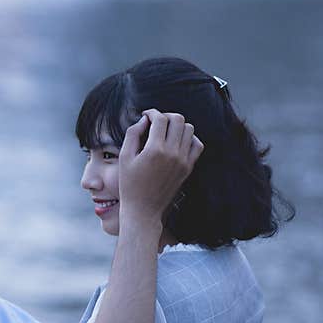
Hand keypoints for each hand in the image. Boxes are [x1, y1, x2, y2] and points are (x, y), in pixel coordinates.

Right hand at [118, 109, 203, 223]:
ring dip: (177, 126)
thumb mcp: (124, 158)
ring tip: (165, 132)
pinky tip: (177, 142)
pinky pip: (197, 144)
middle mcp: (172, 153)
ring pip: (189, 129)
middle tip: (155, 123)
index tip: (145, 116)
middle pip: (178, 120)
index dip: (152, 113)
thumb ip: (132, 134)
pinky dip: (189, 138)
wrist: (143, 210)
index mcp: (154, 150)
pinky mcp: (188, 167)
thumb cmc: (129, 185)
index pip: (160, 119)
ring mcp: (183, 160)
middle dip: (166, 116)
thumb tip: (143, 119)